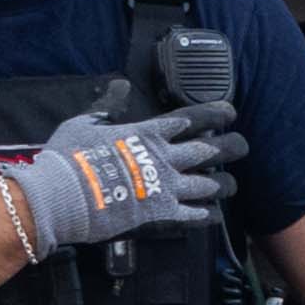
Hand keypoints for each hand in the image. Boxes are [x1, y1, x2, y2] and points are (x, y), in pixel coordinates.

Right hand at [0, 107, 239, 261]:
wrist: (62, 195)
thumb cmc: (68, 158)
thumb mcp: (84, 123)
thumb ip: (107, 106)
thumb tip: (119, 89)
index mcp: (146, 133)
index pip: (189, 119)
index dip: (213, 114)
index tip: (229, 113)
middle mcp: (163, 157)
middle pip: (206, 149)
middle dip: (228, 147)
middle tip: (242, 146)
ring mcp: (164, 186)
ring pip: (206, 183)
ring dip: (221, 184)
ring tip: (232, 185)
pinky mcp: (160, 213)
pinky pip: (191, 214)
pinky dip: (205, 215)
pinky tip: (215, 215)